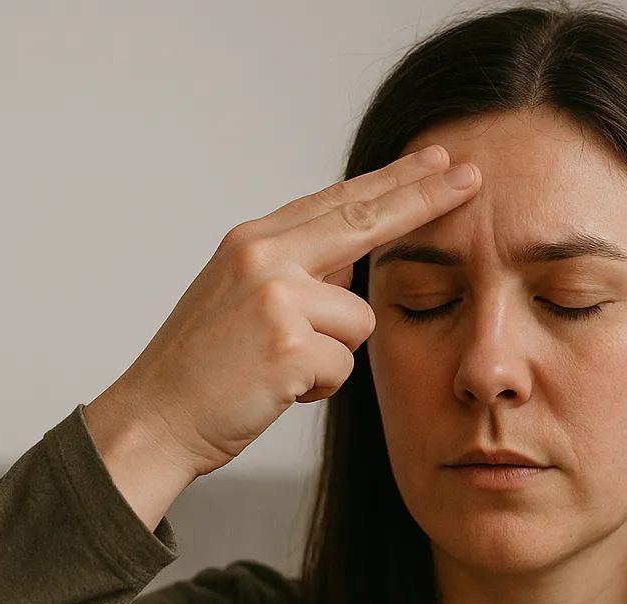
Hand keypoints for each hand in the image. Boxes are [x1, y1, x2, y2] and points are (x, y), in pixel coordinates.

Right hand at [88, 143, 481, 478]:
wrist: (154, 420)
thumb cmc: (201, 371)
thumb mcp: (241, 300)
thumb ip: (296, 272)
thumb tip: (351, 260)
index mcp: (252, 241)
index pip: (338, 201)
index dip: (393, 181)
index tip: (438, 160)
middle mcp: (263, 255)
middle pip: (365, 220)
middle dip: (424, 198)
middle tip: (472, 177)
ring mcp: (275, 297)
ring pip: (362, 320)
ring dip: (335, 356)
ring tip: (280, 371)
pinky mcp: (289, 345)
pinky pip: (346, 366)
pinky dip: (319, 390)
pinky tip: (277, 391)